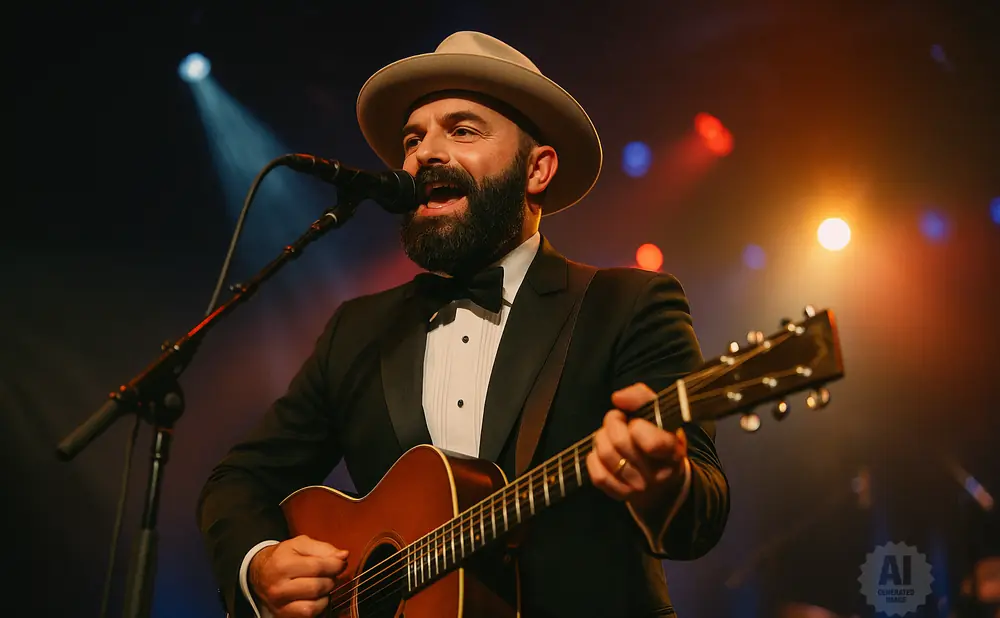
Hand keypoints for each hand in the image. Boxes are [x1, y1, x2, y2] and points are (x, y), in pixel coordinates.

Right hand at [249, 535, 349, 617]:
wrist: (260, 573)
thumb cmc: (283, 557)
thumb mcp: (300, 545)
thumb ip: (324, 549)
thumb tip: (344, 556)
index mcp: (283, 565)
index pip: (318, 567)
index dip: (336, 565)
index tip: (341, 563)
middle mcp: (279, 587)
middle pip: (318, 587)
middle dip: (330, 580)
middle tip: (329, 574)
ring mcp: (279, 604)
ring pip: (314, 606)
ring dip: (325, 595)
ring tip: (322, 585)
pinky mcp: (283, 615)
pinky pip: (308, 615)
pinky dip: (318, 607)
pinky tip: (317, 597)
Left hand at [586, 383, 687, 511]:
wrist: (663, 478)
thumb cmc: (659, 436)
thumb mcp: (659, 412)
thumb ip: (641, 397)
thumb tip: (617, 399)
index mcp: (672, 452)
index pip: (651, 442)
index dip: (636, 425)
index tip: (636, 421)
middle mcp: (657, 474)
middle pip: (620, 442)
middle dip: (612, 423)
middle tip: (616, 420)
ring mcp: (639, 488)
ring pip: (605, 455)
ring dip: (601, 438)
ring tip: (609, 434)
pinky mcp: (622, 495)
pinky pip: (598, 476)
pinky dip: (594, 459)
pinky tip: (601, 453)